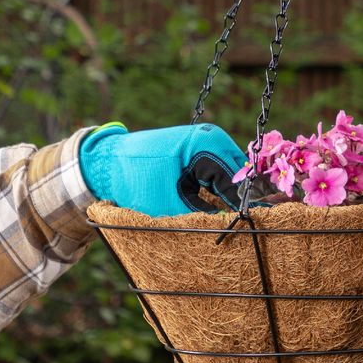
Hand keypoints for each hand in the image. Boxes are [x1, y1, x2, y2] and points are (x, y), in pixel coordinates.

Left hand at [79, 123, 245, 216]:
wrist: (108, 163)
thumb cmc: (137, 182)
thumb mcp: (173, 205)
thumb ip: (206, 215)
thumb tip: (232, 225)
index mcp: (208, 145)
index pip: (238, 181)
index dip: (246, 206)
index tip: (254, 224)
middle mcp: (212, 137)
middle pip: (240, 173)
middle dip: (245, 197)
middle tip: (253, 222)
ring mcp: (206, 139)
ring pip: (233, 171)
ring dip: (236, 192)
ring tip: (245, 215)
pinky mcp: (199, 146)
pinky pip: (222, 167)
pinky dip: (225, 184)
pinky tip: (229, 202)